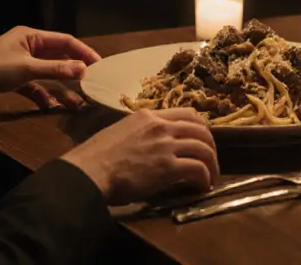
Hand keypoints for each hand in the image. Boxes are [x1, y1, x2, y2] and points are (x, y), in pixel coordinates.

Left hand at [0, 26, 100, 108]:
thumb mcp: (27, 68)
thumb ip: (56, 69)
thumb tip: (84, 69)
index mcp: (31, 37)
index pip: (65, 41)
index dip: (83, 52)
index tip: (100, 65)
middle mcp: (28, 47)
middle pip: (58, 58)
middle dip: (74, 72)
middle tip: (92, 83)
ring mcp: (21, 64)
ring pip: (48, 75)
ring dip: (60, 88)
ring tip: (76, 103)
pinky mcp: (13, 79)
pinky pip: (34, 86)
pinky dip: (42, 95)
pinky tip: (47, 106)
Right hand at [62, 108, 220, 203]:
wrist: (89, 171)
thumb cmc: (95, 156)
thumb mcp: (119, 132)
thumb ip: (139, 133)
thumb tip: (148, 143)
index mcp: (147, 116)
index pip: (185, 113)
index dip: (200, 126)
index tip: (202, 138)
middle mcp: (160, 126)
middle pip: (200, 129)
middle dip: (210, 146)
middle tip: (210, 160)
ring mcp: (166, 145)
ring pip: (203, 148)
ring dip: (211, 164)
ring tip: (211, 178)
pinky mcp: (168, 166)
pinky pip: (197, 168)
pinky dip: (205, 178)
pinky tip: (203, 186)